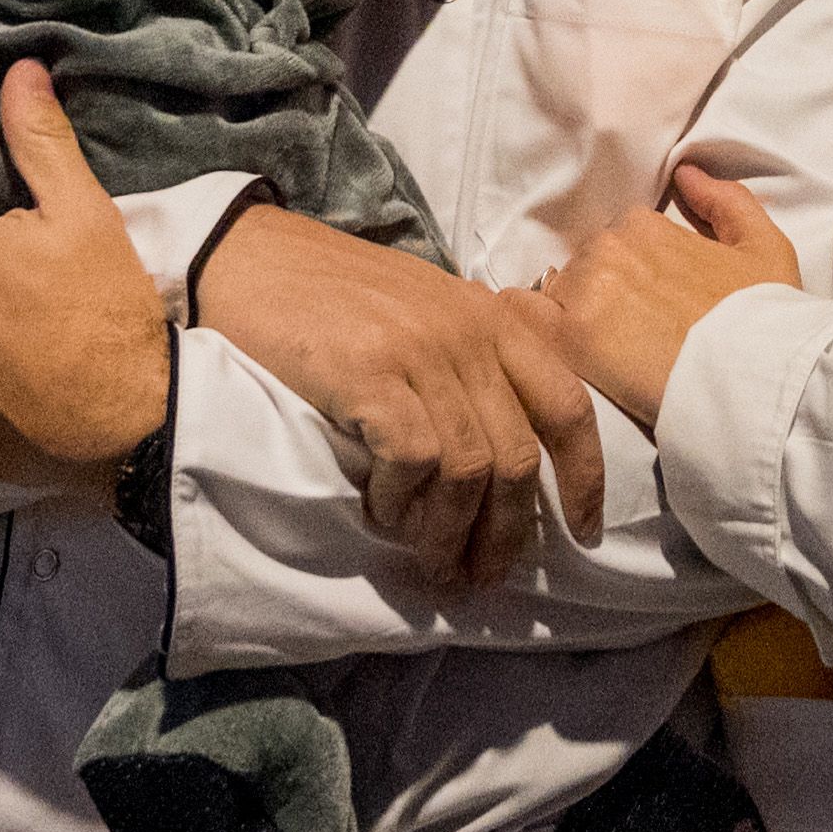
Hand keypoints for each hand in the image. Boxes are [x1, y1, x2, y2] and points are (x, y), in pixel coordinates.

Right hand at [202, 205, 606, 586]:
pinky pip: (413, 459)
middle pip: (519, 455)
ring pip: (470, 468)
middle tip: (482, 574)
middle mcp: (468, 332)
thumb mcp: (425, 313)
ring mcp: (420, 351)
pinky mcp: (369, 372)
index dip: (585, 478)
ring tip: (430, 562)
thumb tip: (500, 457)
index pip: (567, 406)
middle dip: (507, 531)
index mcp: (493, 319)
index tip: (584, 533)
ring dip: (449, 531)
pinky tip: (380, 510)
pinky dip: (400, 500)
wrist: (248, 257)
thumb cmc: (332, 294)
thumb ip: (470, 363)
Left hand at [532, 167, 800, 431]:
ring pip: (556, 296)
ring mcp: (585, 293)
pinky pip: (526, 321)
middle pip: (583, 268)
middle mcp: (608, 249)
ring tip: (600, 354)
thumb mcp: (766, 246)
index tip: (645, 305)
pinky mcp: (570, 341)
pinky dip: (527, 328)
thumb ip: (727, 201)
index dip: (630, 275)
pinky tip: (543, 349)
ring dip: (570, 318)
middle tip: (626, 335)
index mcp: (645, 225)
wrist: (754, 376)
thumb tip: (686, 174)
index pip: (617, 242)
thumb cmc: (765, 315)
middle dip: (599, 296)